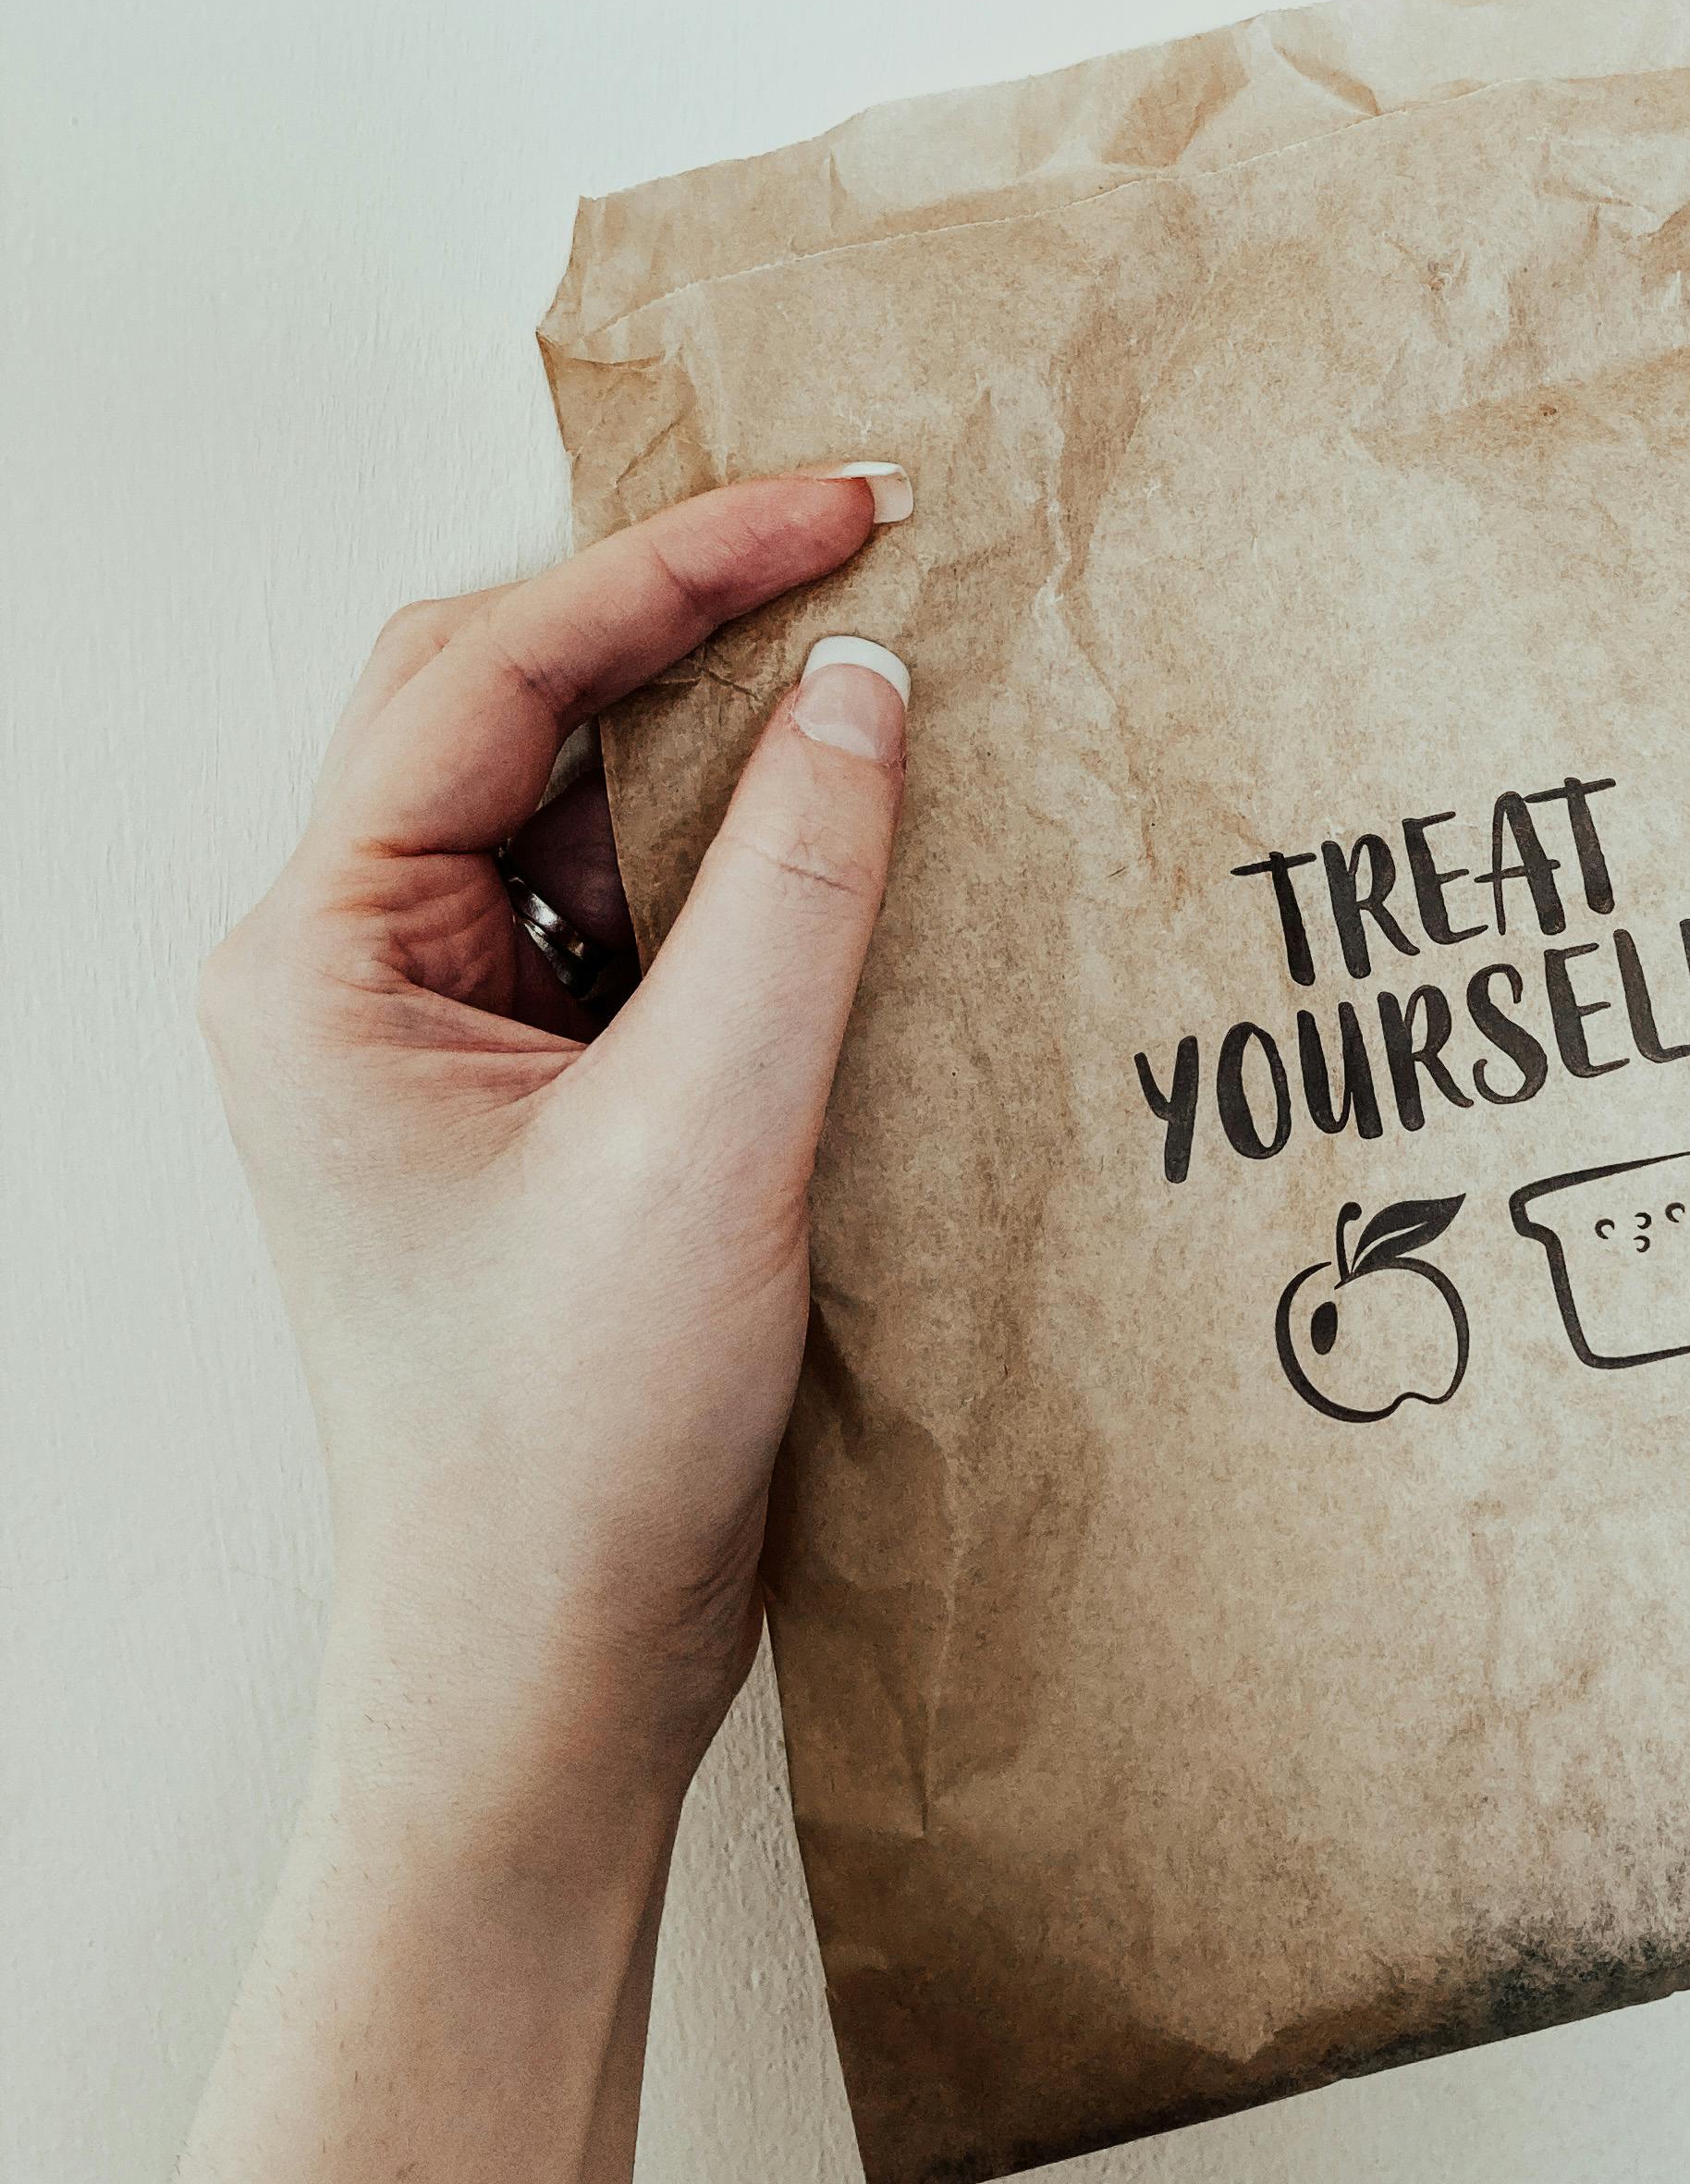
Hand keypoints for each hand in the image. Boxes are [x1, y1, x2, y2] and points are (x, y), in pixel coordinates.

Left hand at [198, 470, 912, 1877]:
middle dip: (678, 629)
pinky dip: (731, 871)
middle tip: (863, 562)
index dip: (674, 567)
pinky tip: (847, 863)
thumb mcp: (711, 1137)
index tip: (846, 509)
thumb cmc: (569, 1448)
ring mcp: (434, 1034)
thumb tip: (862, 681)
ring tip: (875, 710)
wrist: (546, 1674)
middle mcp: (349, 971)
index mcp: (321, 959)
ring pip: (570, 805)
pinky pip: (624, 916)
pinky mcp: (524, 1093)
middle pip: (503, 704)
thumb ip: (796, 889)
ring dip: (712, 752)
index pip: (489, 674)